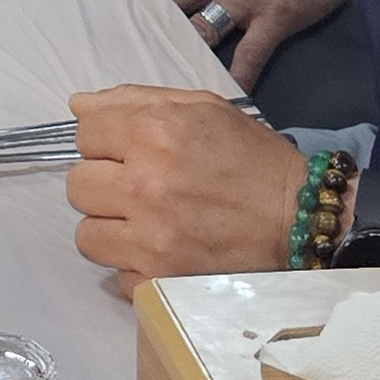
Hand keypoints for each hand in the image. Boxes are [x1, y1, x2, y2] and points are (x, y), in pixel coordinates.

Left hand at [67, 85, 310, 280]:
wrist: (301, 218)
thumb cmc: (251, 158)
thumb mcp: (201, 108)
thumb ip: (135, 100)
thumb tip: (78, 105)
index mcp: (153, 133)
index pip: (83, 135)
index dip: (103, 141)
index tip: (126, 151)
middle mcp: (145, 184)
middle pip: (78, 186)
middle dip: (102, 184)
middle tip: (135, 188)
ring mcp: (152, 237)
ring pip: (87, 235)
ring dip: (110, 229)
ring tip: (144, 223)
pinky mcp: (163, 279)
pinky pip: (116, 276)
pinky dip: (134, 267)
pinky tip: (161, 252)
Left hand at [159, 0, 349, 92]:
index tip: (135, 7)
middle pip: (172, 2)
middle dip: (155, 22)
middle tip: (140, 44)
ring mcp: (241, 2)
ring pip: (202, 30)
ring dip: (189, 50)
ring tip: (173, 73)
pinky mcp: (271, 22)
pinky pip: (250, 55)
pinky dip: (240, 77)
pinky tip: (230, 98)